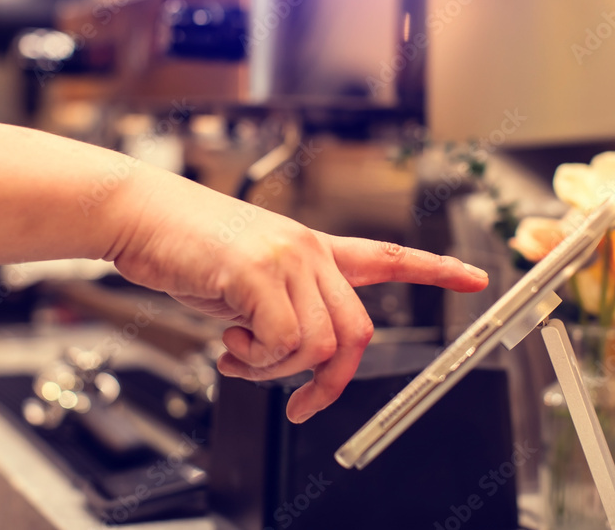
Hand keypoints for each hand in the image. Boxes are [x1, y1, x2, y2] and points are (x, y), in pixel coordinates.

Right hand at [108, 168, 488, 422]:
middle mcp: (310, 251)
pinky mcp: (258, 271)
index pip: (389, 256)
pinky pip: (281, 341)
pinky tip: (228, 345)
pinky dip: (255, 361)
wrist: (140, 213)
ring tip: (239, 354)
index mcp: (313, 249)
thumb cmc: (188, 247)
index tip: (475, 277)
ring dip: (275, 370)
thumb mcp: (246, 282)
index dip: (435, 270)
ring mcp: (287, 258)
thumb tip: (290, 362)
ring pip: (317, 344)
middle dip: (329, 381)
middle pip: (356, 332)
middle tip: (298, 401)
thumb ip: (279, 313)